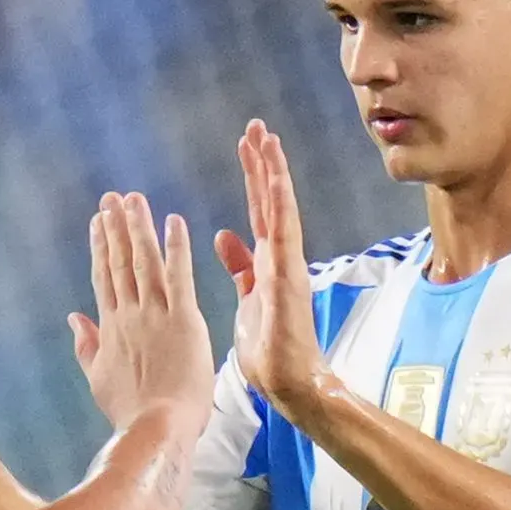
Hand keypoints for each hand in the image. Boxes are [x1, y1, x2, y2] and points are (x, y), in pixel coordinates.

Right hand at [72, 191, 215, 434]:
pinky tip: (174, 221)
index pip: (104, 278)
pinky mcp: (183, 320)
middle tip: (113, 198)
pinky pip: (179, 276)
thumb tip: (74, 318)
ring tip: (135, 200)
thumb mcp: (98, 379)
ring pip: (145, 262)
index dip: (100, 247)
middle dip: (116, 227)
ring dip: (139, 228)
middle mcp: (130, 315)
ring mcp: (155, 315)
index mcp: (111, 328)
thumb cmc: (131, 411)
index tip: (98, 222)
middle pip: (120, 262)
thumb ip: (87, 345)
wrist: (157, 427)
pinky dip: (176, 247)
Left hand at [216, 120, 329, 410]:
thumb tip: (222, 234)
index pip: (259, 208)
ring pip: (280, 210)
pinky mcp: (288, 280)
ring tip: (267, 139)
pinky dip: (280, 207)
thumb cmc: (270, 348)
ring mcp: (287, 266)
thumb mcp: (248, 296)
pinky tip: (276, 180)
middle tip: (256, 125)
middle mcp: (280, 257)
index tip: (247, 142)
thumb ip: (240, 265)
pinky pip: (284, 237)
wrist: (287, 384)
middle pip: (270, 200)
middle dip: (264, 163)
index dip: (253, 175)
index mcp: (267, 261)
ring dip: (273, 174)